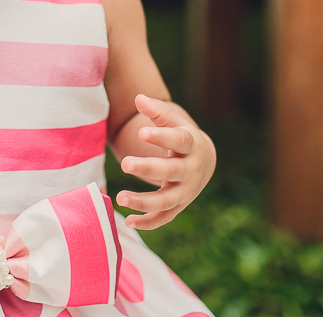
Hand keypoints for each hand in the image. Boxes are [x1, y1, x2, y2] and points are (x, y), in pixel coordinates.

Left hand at [116, 94, 215, 229]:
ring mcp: (186, 191)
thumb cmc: (182, 137)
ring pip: (166, 200)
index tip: (141, 131)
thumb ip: (157, 112)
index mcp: (192, 145)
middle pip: (171, 171)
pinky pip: (164, 218)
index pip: (179, 140)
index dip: (161, 136)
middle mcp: (191, 170)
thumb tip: (139, 98)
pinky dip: (148, 222)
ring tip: (120, 197)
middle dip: (148, 168)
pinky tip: (128, 222)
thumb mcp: (174, 122)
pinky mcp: (178, 206)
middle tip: (125, 163)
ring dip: (143, 201)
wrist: (203, 160)